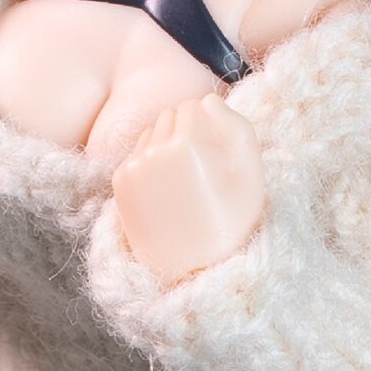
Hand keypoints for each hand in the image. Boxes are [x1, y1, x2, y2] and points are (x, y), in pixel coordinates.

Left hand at [112, 95, 264, 284]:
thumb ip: (235, 126)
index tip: (217, 153)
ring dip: (165, 145)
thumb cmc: (232, 221)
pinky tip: (165, 191)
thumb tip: (207, 100)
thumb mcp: (251, 173)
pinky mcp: (120, 185)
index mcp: (187, 145)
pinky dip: (150, 164)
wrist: (196, 270)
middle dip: (185, 132)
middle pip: (170, 115)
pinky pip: (136, 155)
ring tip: (182, 181)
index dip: (210, 126)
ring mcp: (132, 169)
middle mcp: (154, 152)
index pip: (194, 105)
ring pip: (151, 132)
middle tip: (201, 168)